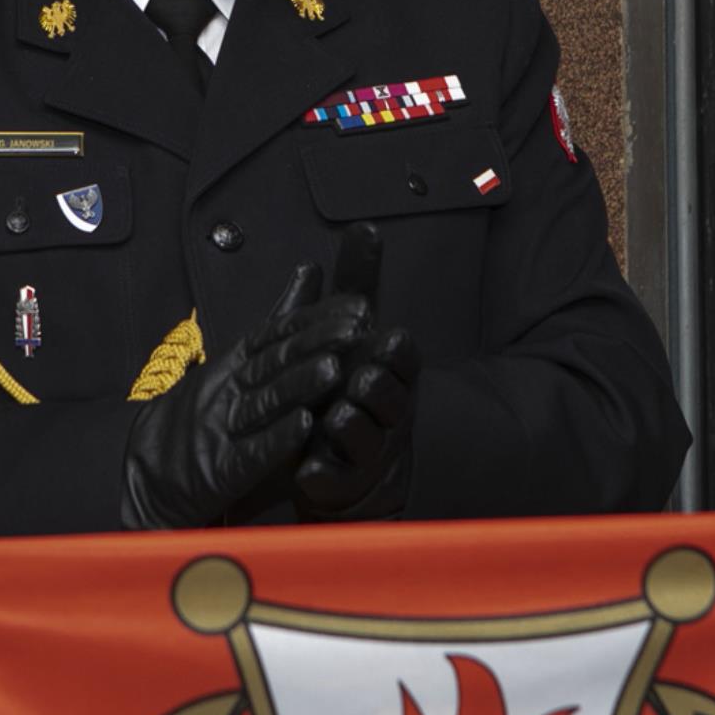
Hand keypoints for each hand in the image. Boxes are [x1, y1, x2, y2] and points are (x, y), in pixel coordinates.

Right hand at [119, 262, 368, 528]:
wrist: (150, 470)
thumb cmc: (206, 410)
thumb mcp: (240, 358)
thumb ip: (281, 319)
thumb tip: (312, 269)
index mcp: (237, 361)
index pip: (278, 333)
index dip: (318, 320)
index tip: (359, 309)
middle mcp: (230, 387)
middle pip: (275, 361)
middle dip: (316, 344)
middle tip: (356, 330)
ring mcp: (222, 426)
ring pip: (265, 401)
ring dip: (299, 385)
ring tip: (334, 369)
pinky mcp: (220, 468)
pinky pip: (250, 451)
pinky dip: (276, 438)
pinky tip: (304, 425)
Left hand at [296, 223, 418, 518]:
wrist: (353, 469)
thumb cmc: (352, 386)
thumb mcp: (354, 334)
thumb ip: (359, 285)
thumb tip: (363, 227)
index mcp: (392, 379)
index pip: (404, 363)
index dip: (398, 353)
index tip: (389, 336)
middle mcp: (389, 417)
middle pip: (391, 402)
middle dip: (378, 388)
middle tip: (361, 375)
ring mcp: (369, 456)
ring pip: (366, 441)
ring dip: (354, 427)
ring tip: (338, 415)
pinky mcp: (344, 488)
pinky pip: (336, 482)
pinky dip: (324, 475)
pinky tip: (309, 469)